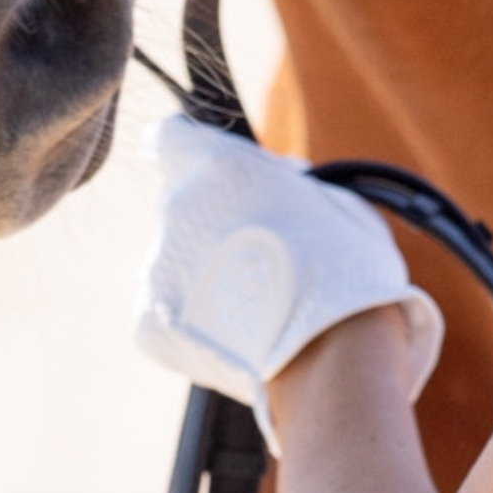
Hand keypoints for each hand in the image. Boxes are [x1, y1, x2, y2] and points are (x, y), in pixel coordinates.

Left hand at [135, 112, 442, 452]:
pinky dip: (195, 326)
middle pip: (182, 206)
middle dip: (212, 227)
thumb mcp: (335, 201)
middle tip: (259, 257)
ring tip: (257, 308)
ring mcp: (156, 263)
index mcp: (216, 163)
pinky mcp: (148, 320)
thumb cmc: (344, 271)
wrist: (327, 356)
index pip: (170, 137)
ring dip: (205, 277)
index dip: (189, 154)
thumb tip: (283, 180)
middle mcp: (175, 204)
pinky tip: (239, 338)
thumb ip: (292, 182)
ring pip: (175, 263)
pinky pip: (168, 314)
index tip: (205, 174)